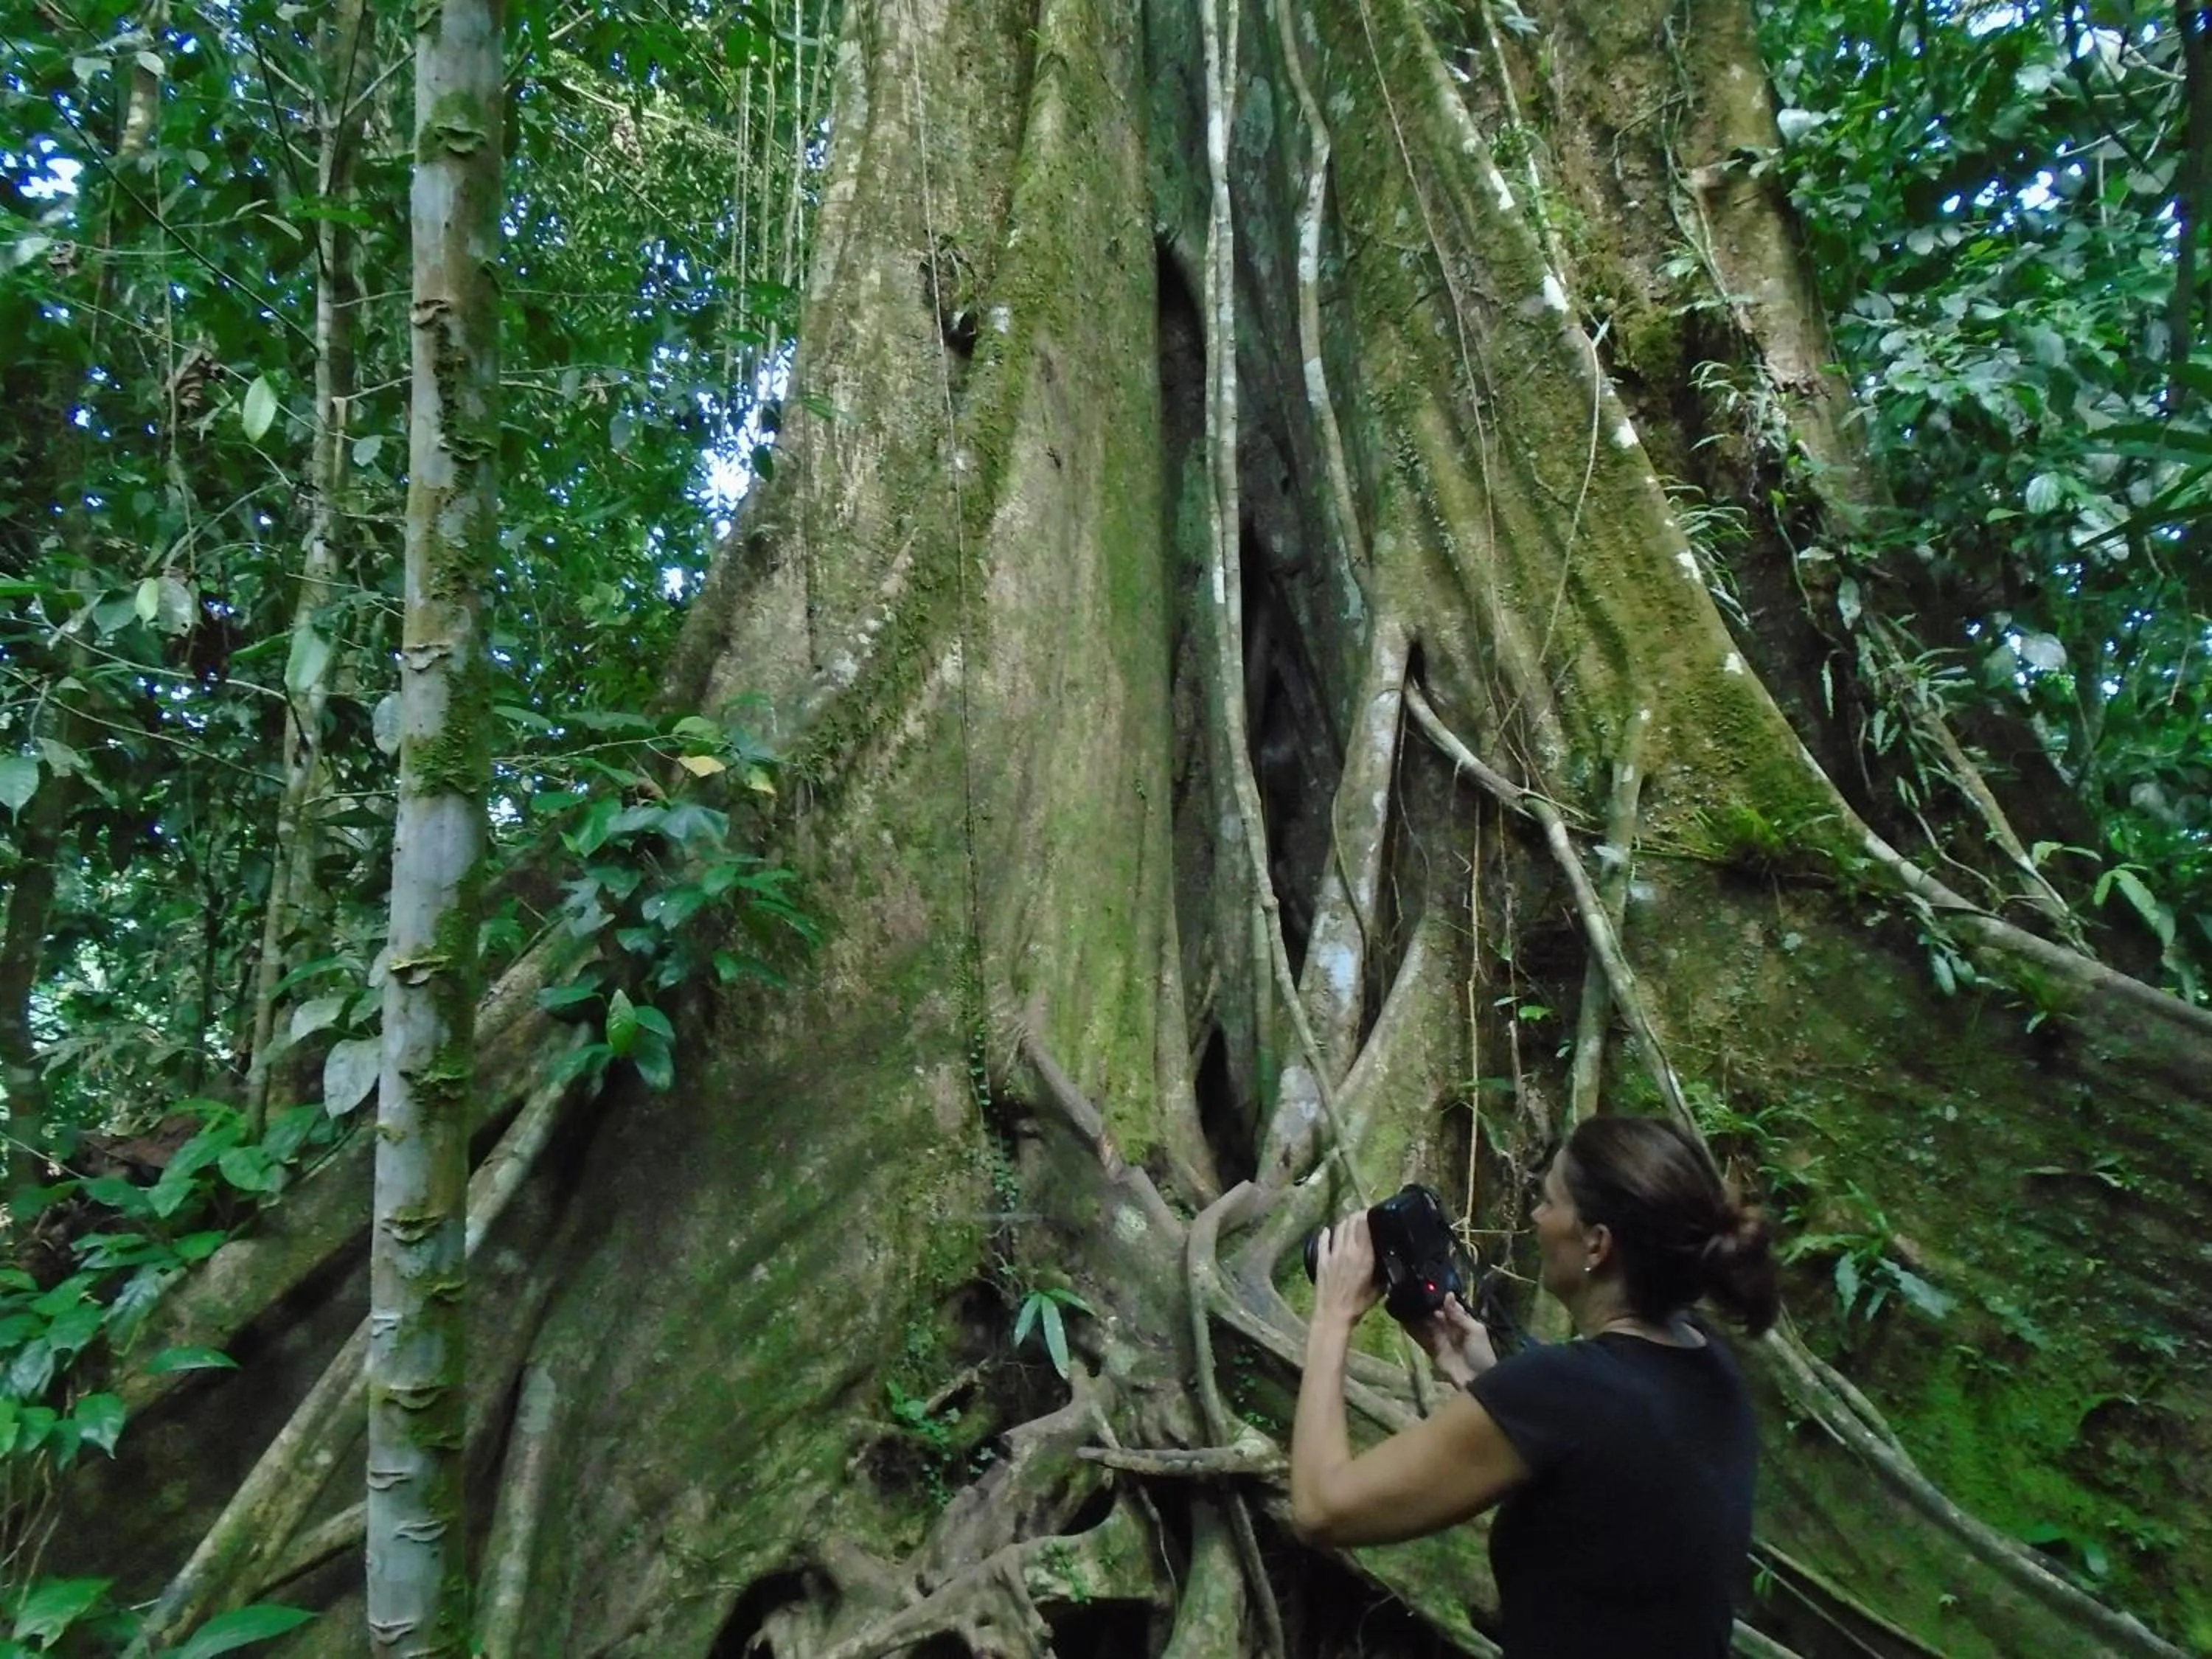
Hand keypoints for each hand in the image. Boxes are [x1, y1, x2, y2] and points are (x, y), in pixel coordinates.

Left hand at [1311, 1211, 1383, 1329]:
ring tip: (1351, 1222)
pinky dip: (1327, 1233)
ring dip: (1345, 1222)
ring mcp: (1332, 1253)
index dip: (1369, 1214)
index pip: (1364, 1224)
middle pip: (1351, 1221)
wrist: (1334, 1313)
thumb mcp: (1379, 1288)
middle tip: (1365, 1216)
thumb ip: (1384, 1272)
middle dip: (1359, 1215)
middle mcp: (1347, 1249)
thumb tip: (1390, 1261)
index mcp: (1363, 1255)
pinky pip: (1323, 1240)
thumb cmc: (1358, 1303)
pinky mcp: (1321, 1259)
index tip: (1375, 1212)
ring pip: (1338, 1227)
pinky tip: (1328, 1230)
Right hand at [1412, 1295, 1498, 1387]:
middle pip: (1441, 1314)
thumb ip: (1459, 1315)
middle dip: (1432, 1305)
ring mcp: (1443, 1340)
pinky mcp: (1435, 1350)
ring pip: (1432, 1323)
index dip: (1445, 1300)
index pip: (1453, 1307)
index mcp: (1466, 1323)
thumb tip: (1448, 1295)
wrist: (1477, 1380)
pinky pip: (1425, 1337)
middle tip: (1422, 1295)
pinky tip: (1412, 1318)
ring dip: (1424, 1315)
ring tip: (1416, 1303)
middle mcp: (1453, 1329)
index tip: (1433, 1289)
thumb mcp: (1474, 1330)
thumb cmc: (1481, 1353)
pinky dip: (1419, 1328)